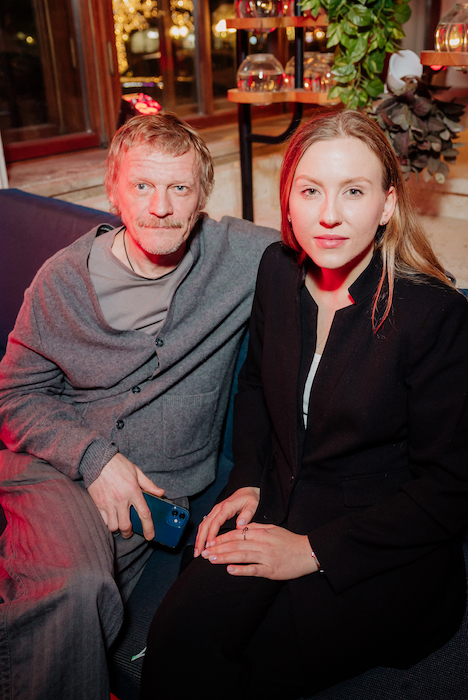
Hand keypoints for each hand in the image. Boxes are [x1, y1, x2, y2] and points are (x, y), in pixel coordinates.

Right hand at [87, 452, 164, 538]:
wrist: (98, 459)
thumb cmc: (118, 465)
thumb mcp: (137, 472)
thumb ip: (149, 484)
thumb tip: (160, 493)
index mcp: (133, 491)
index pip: (144, 514)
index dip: (149, 527)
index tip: (150, 536)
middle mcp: (121, 499)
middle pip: (126, 526)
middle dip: (129, 532)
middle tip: (130, 532)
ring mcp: (109, 503)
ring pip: (114, 526)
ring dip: (118, 528)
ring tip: (119, 524)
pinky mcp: (98, 503)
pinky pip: (103, 520)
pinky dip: (108, 523)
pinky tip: (110, 519)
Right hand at [194, 487, 259, 556]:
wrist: (247, 490)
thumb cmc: (250, 497)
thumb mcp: (253, 504)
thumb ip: (248, 514)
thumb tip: (240, 524)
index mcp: (226, 507)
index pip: (216, 522)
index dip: (211, 534)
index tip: (209, 545)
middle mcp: (218, 509)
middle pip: (205, 524)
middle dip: (200, 539)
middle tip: (198, 553)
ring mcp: (215, 511)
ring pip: (203, 525)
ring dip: (199, 538)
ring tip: (197, 552)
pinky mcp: (215, 514)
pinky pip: (205, 524)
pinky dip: (201, 534)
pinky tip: (201, 544)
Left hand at [201, 523, 317, 579]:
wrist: (307, 552)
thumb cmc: (289, 540)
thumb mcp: (272, 528)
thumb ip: (256, 527)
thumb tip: (241, 527)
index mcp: (260, 532)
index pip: (236, 534)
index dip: (221, 538)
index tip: (210, 542)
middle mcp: (261, 543)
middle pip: (235, 545)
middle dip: (217, 548)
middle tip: (204, 552)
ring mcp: (265, 557)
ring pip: (240, 556)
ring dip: (224, 557)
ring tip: (211, 559)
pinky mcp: (270, 570)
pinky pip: (253, 569)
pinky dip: (240, 569)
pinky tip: (229, 570)